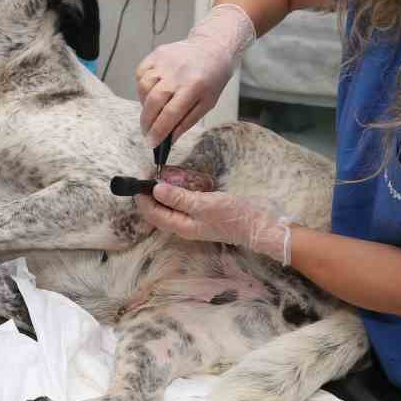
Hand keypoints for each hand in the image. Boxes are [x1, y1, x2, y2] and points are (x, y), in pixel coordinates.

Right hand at [136, 3, 255, 144]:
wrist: (212, 48)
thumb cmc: (212, 79)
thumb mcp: (207, 104)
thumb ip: (187, 122)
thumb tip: (168, 140)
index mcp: (194, 86)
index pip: (171, 113)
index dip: (158, 131)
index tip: (151, 144)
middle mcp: (177, 72)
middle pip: (153, 101)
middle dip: (146, 122)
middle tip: (147, 132)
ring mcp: (164, 61)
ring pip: (143, 87)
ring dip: (144, 104)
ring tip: (152, 110)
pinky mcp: (156, 54)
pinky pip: (140, 74)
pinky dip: (141, 87)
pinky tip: (150, 93)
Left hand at [136, 182, 293, 264]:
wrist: (259, 225)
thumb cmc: (233, 216)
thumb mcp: (204, 204)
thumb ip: (179, 198)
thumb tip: (156, 190)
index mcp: (181, 227)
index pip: (152, 213)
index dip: (143, 197)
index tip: (140, 177)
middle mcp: (184, 225)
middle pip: (158, 212)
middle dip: (149, 195)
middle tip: (147, 173)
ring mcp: (193, 220)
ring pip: (168, 208)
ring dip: (160, 194)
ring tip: (157, 175)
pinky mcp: (202, 213)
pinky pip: (181, 204)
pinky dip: (175, 193)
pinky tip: (177, 183)